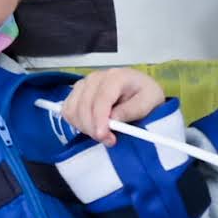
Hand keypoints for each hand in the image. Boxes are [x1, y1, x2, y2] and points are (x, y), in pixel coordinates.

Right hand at [55, 66, 171, 138]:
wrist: (141, 90)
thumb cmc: (146, 95)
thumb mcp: (150, 102)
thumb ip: (132, 110)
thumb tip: (112, 119)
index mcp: (116, 77)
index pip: (101, 98)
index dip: (99, 119)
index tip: (103, 136)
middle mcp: (96, 78)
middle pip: (84, 106)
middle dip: (94, 128)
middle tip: (110, 140)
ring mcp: (84, 84)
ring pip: (73, 110)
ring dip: (85, 127)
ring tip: (103, 134)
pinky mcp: (77, 93)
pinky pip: (67, 111)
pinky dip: (77, 123)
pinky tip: (92, 127)